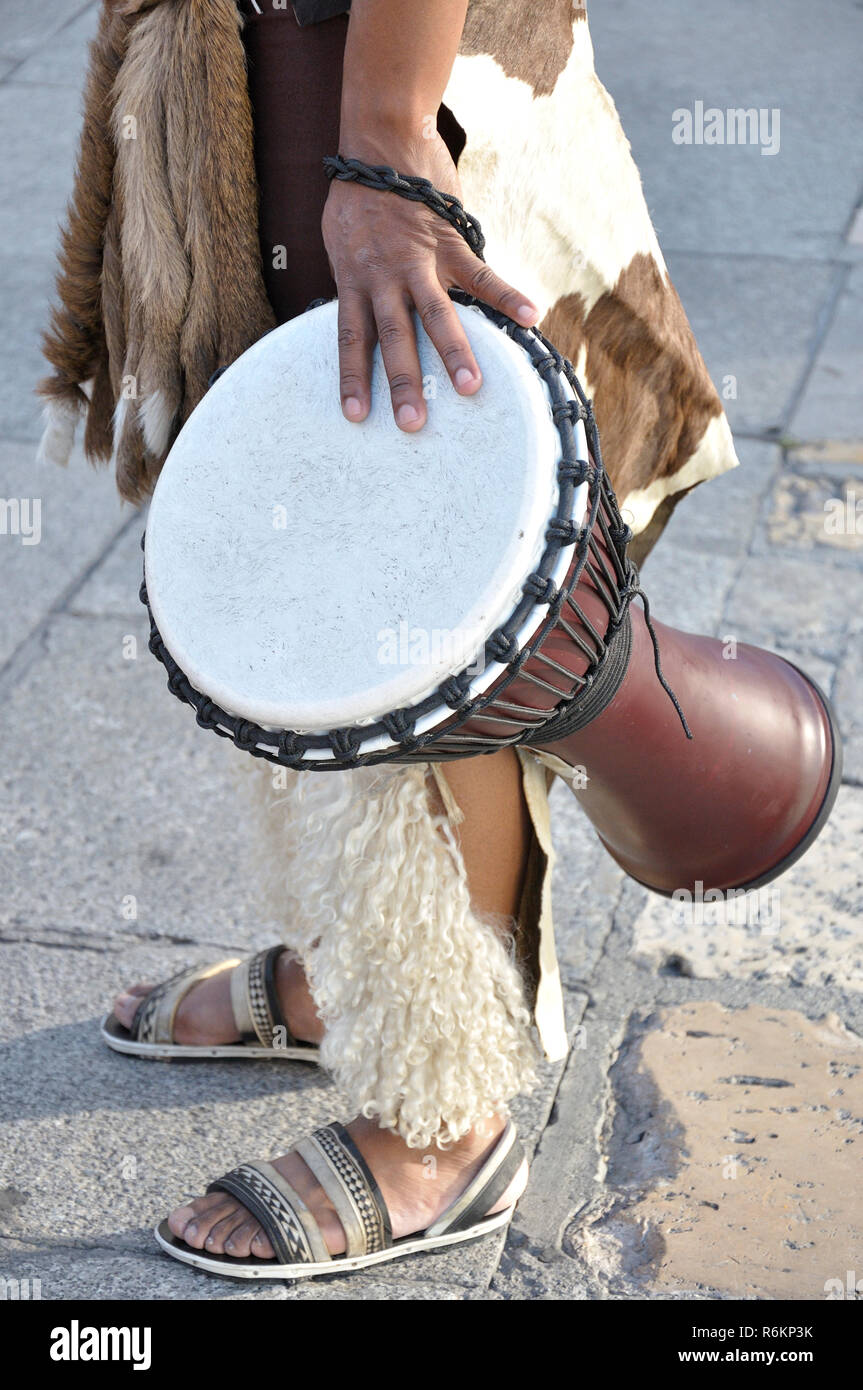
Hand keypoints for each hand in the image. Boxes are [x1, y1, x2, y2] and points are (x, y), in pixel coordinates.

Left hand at [321, 131, 538, 430]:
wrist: (380, 139)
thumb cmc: (359, 193)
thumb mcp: (342, 242)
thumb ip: (359, 280)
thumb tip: (369, 311)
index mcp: (354, 279)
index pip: (351, 338)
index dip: (353, 378)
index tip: (356, 416)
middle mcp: (384, 276)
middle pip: (393, 338)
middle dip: (403, 382)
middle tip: (412, 423)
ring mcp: (419, 260)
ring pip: (436, 314)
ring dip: (454, 352)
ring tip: (470, 389)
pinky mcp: (450, 241)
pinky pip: (482, 274)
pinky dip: (507, 295)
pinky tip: (531, 318)